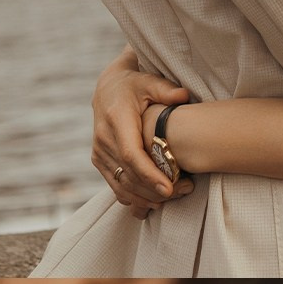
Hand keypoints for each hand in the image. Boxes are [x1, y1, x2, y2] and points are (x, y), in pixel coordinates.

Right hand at [91, 46, 190, 212]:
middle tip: (182, 193)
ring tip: (172, 199)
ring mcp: (99, 152)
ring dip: (146, 197)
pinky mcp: (99, 161)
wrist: (108, 88)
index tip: (169, 188)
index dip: (149, 175)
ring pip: (121, 185)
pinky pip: (115, 186)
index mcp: (116, 119)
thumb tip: (183, 95)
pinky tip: (154, 202)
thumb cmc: (134, 85)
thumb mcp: (149, 81)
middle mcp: (103, 138)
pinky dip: (134, 198)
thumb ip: (166, 90)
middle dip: (154, 189)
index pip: (131, 154)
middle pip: (128, 175)